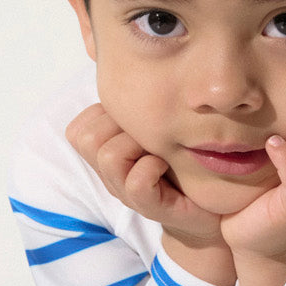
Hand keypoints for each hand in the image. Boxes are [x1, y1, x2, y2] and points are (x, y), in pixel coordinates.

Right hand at [65, 103, 224, 245]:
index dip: (104, 115)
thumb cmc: (180, 166)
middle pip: (86, 138)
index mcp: (105, 154)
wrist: (207, 212)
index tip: (136, 121)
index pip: (78, 128)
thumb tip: (121, 74)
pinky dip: (151, 167)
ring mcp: (126, 192)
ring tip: (157, 149)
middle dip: (119, 126)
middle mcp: (110, 175)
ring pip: (108, 156)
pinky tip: (165, 166)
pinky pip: (136, 182)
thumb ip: (137, 109)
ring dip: (136, 144)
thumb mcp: (154, 131)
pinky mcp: (149, 207)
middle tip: (148, 133)